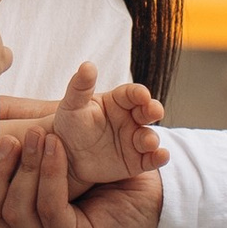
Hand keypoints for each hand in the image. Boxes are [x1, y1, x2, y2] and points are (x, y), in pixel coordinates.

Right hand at [0, 109, 165, 227]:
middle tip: (14, 137)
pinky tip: (57, 150)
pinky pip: (50, 211)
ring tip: (40, 138)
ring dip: (27, 172)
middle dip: (0, 171)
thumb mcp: (54, 148)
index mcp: (17, 214)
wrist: (148, 180)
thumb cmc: (101, 162)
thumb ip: (22, 141)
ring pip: (17, 213)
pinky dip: (50, 178)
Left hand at [51, 67, 166, 194]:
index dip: (139, 93)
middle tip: (155, 112)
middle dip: (153, 111)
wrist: (65, 156)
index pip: (132, 94)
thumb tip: (87, 65)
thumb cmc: (69, 125)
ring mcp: (134, 141)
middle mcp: (130, 119)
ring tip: (149, 142)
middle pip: (147, 112)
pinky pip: (151, 160)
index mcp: (118, 101)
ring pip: (149, 137)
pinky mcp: (136, 162)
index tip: (143, 95)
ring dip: (153, 138)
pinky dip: (158, 158)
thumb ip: (80, 86)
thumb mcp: (72, 104)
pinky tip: (162, 156)